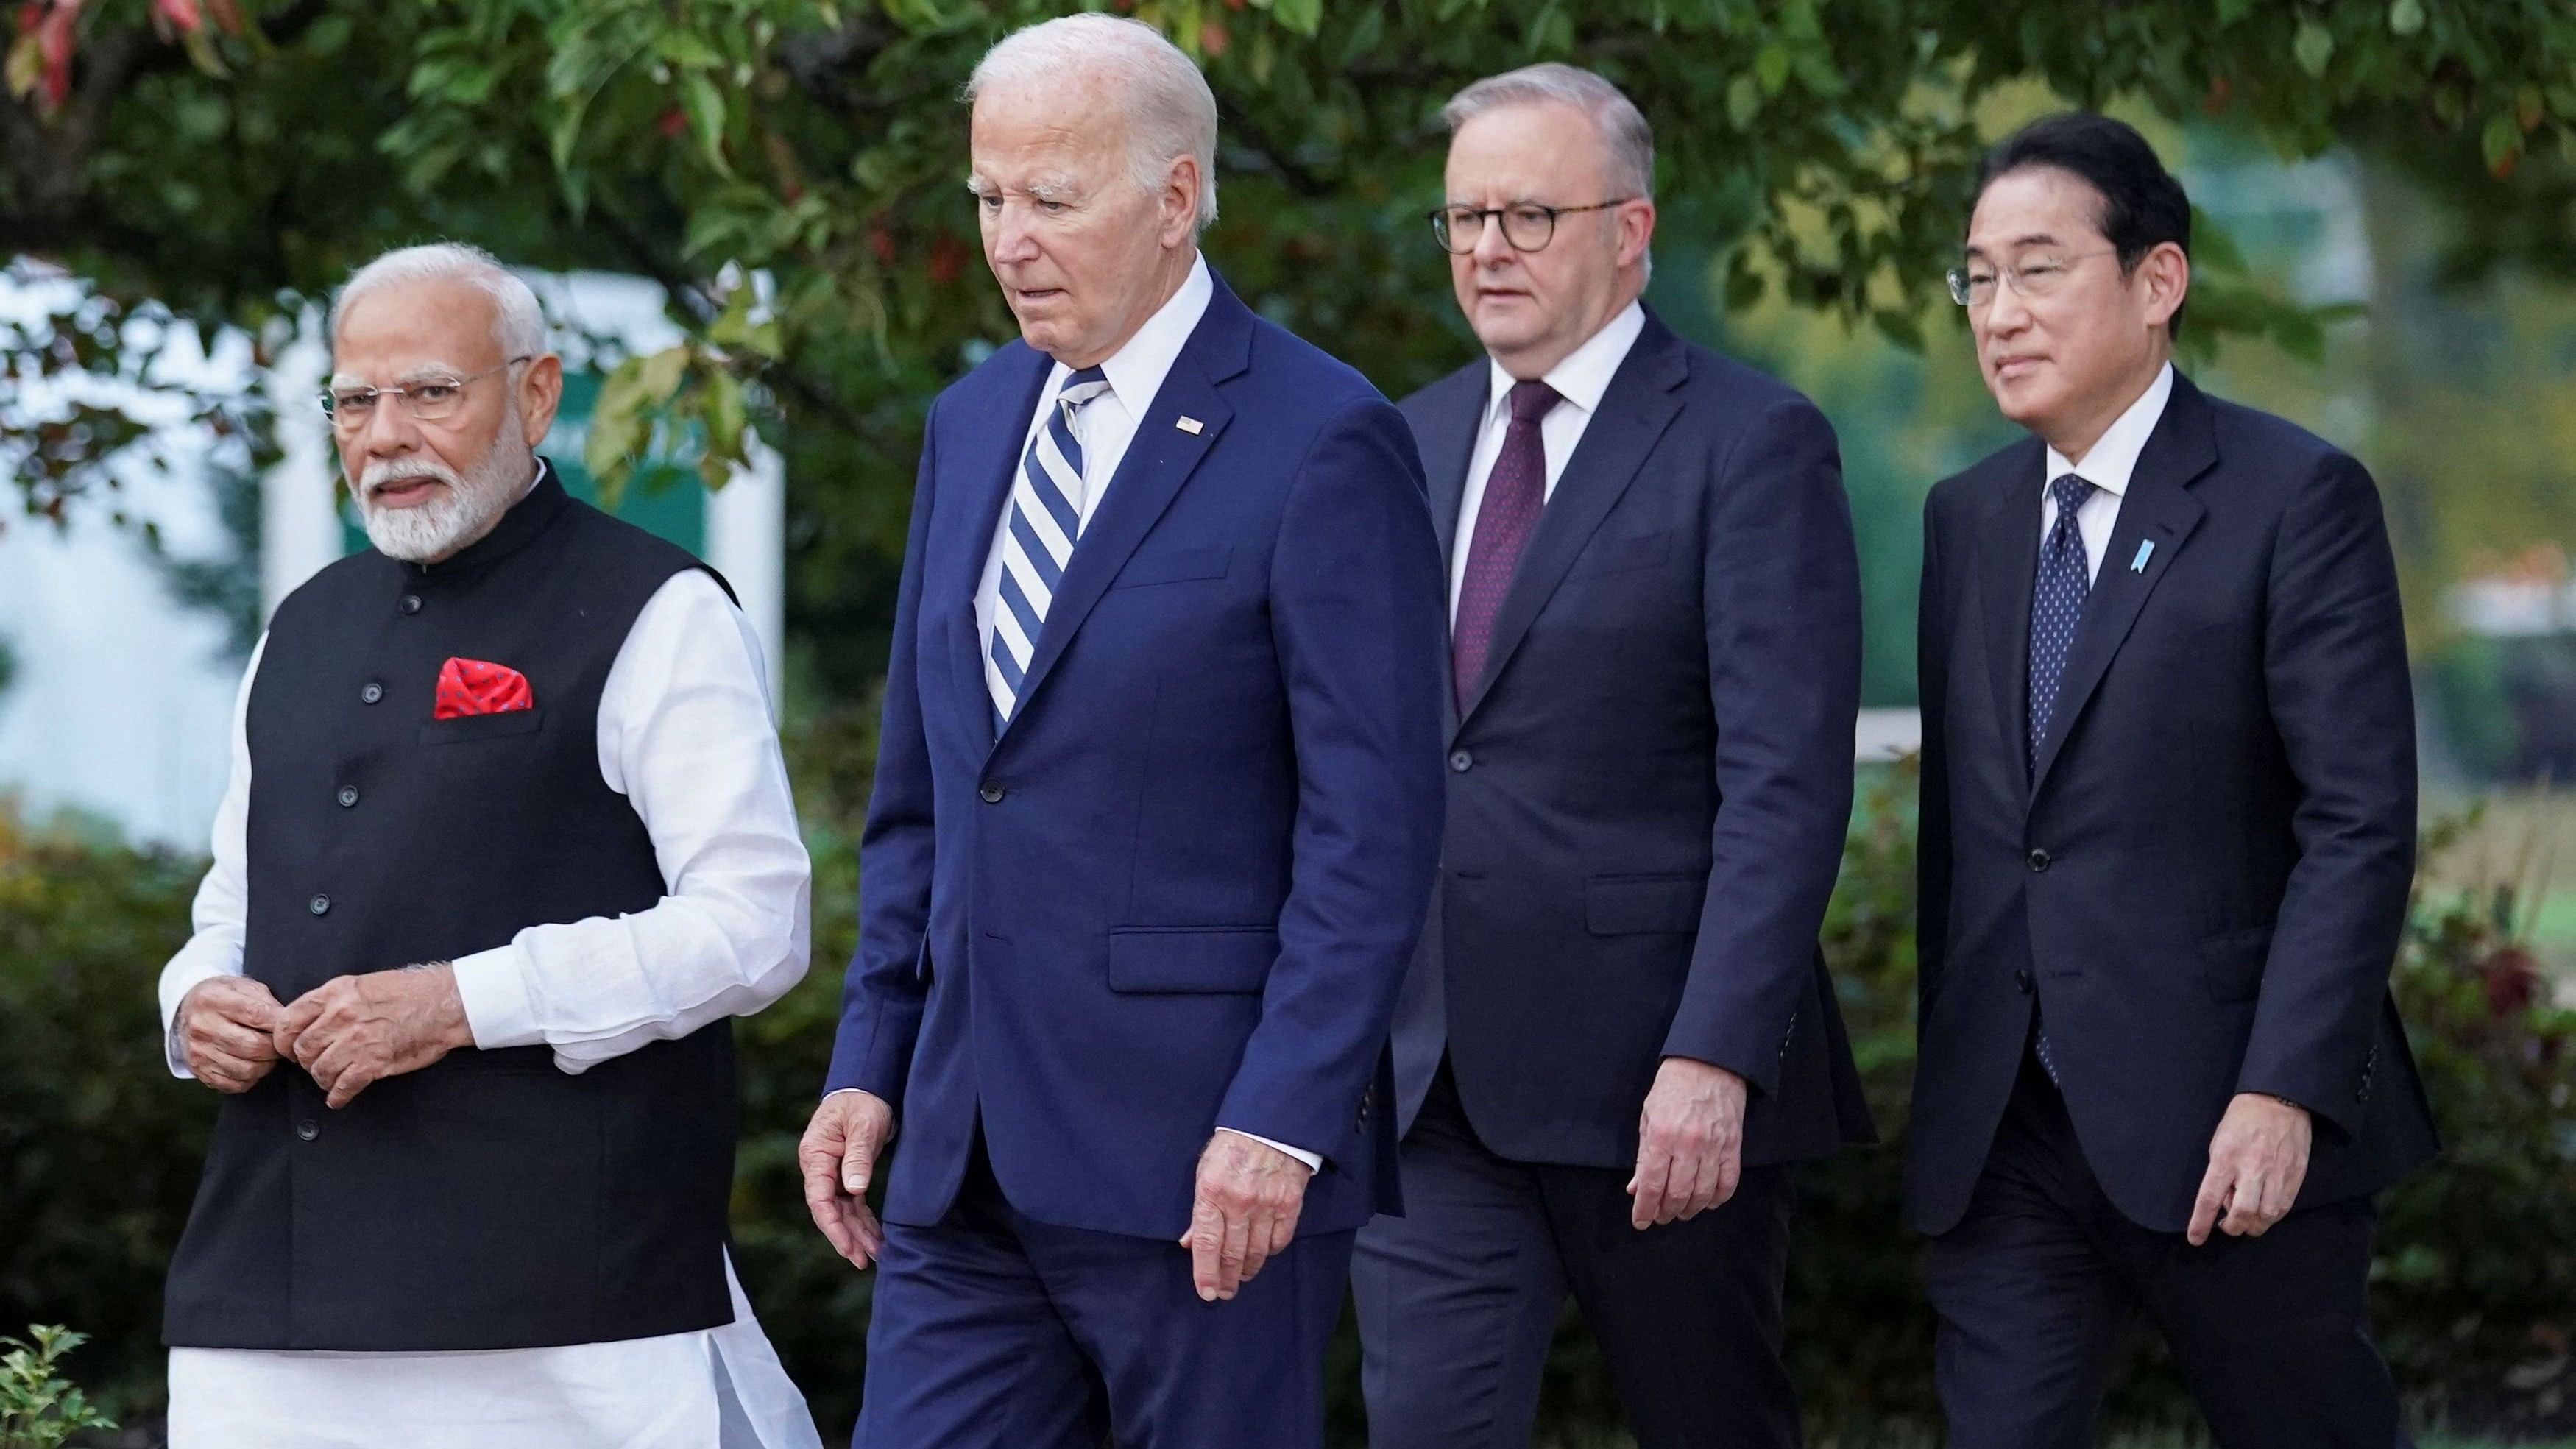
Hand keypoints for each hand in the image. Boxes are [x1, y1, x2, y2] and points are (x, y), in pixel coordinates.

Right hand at [175, 976, 285, 1092]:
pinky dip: (251, 1077)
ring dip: (266, 1064)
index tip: (290, 1027)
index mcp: (214, 1000)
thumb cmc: (225, 997)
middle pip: (255, 1047)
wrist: (187, 1011)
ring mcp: (199, 1052)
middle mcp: (202, 1027)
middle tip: (281, 1043)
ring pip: (248, 1069)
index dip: (280, 1024)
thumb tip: (287, 1022)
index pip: (257, 1015)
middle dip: (276, 1047)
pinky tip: (252, 1064)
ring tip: (268, 1054)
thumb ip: (266, 1001)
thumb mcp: (244, 987)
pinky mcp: (200, 1071)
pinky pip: (236, 1084)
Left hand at [273, 965, 472, 1108]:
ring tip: (332, 1078)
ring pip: (320, 1070)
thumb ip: (334, 1001)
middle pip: (302, 1049)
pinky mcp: (374, 1062)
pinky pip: (343, 1086)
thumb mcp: (364, 984)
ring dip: (323, 1079)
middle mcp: (342, 1016)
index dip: (283, 1040)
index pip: (289, 1020)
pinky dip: (338, 1096)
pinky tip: (339, 1097)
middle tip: (317, 1063)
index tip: (288, 1048)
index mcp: (336, 993)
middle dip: (306, 1061)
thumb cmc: (410, 992)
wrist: (446, 1003)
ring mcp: (357, 1040)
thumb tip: (309, 1021)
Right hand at [801, 1089, 895, 1268]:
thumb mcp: (863, 1125)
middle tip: (862, 1261)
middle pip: (829, 1210)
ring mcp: (833, 1172)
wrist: (870, 1086)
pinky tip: (875, 1237)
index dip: (832, 1225)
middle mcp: (820, 1168)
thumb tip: (855, 1189)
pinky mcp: (848, 1174)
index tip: (848, 1246)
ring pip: (842, 1210)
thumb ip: (858, 1156)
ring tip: (873, 1255)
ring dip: (857, 1233)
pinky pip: (853, 1204)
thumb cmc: (863, 1101)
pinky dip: (863, 1220)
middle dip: (845, 1237)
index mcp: (815, 1155)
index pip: (819, 1198)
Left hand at [1180, 1132, 1312, 1301]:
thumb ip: (1198, 1209)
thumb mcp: (1204, 1171)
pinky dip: (1270, 1252)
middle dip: (1226, 1278)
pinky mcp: (1289, 1204)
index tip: (1207, 1292)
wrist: (1271, 1124)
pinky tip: (1262, 1255)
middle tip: (1224, 1292)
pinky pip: (1279, 1240)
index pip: (1206, 1243)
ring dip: (1247, 1270)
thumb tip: (1188, 1243)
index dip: (1205, 1272)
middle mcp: (1239, 1202)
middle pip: (1231, 1254)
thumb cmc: (1231, 1146)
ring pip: (1256, 1252)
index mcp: (1212, 1192)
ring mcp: (1266, 1204)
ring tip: (1240, 1278)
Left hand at [1627, 1056, 1746, 1229]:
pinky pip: (1728, 1183)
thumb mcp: (1648, 1118)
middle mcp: (1688, 1145)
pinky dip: (1717, 1198)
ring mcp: (1714, 1147)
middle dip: (1666, 1212)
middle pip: (1677, 1195)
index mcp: (1662, 1137)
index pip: (1652, 1185)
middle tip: (1660, 1217)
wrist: (1708, 1064)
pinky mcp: (1733, 1146)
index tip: (1640, 1221)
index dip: (1644, 1209)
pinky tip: (1707, 1202)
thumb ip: (1644, 1156)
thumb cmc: (1672, 1088)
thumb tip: (1636, 1188)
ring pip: (1703, 1194)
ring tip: (1680, 1212)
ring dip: (1690, 1209)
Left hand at [2188, 1092, 2312, 1245]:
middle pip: (2243, 1213)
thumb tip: (2223, 1201)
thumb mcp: (2219, 1141)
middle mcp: (2252, 1168)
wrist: (2278, 1101)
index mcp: (2226, 1158)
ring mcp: (2277, 1173)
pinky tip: (2265, 1213)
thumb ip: (2220, 1172)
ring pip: (2266, 1216)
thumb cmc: (2242, 1119)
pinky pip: (2284, 1207)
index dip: (2201, 1223)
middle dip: (2233, 1228)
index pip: (2209, 1198)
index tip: (2196, 1238)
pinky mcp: (2295, 1175)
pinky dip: (2272, 1217)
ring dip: (2254, 1225)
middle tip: (2227, 1226)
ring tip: (2247, 1221)